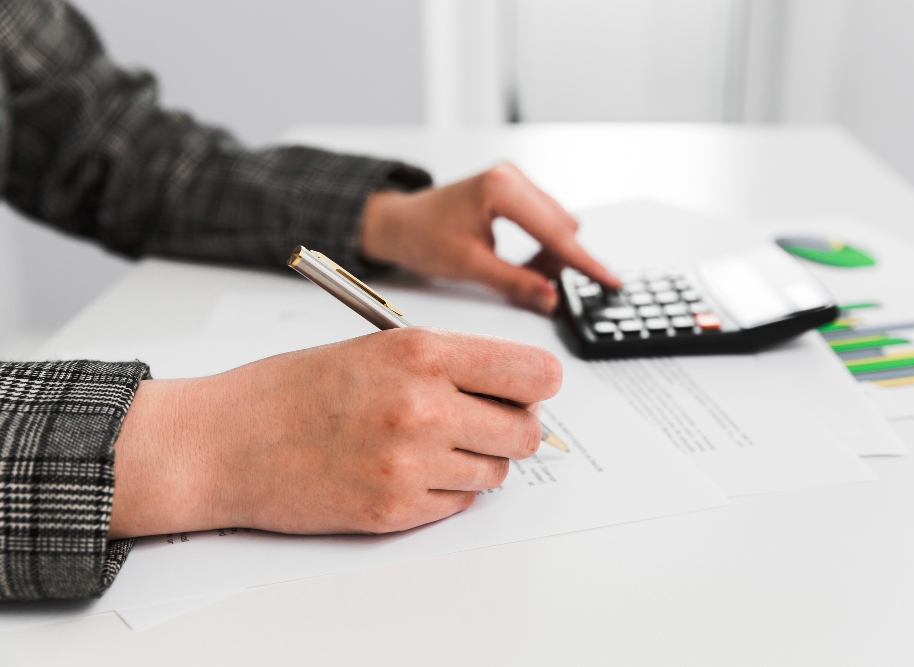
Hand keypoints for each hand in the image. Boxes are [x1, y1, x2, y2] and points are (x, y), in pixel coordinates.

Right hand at [108, 328, 561, 537]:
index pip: (535, 373)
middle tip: (479, 423)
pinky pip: (458, 505)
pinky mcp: (394, 510)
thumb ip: (448, 364)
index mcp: (421, 352)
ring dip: (475, 462)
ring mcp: (410, 463)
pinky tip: (403, 472)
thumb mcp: (375, 347)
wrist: (220, 442)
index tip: (526, 390)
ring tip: (428, 446)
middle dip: (510, 428)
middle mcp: (424, 406)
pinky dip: (443, 492)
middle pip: (526, 431)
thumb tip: (516, 387)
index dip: (536, 384)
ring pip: (496, 473)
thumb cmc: (289, 389)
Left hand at [359, 162, 619, 312]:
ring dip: (550, 254)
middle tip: (542, 289)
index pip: (555, 232)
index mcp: (501, 188)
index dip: (584, 262)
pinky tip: (524, 260)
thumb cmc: (423, 236)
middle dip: (559, 261)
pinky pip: (546, 219)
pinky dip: (542, 244)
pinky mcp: (515, 189)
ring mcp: (515, 180)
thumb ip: (515, 282)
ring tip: (524, 273)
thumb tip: (551, 298)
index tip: (609, 280)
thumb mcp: (470, 266)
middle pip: (562, 226)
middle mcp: (512, 176)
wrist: (400, 222)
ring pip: (557, 224)